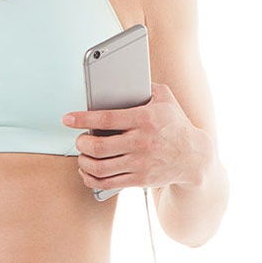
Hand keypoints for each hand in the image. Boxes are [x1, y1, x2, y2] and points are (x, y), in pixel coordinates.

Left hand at [63, 82, 206, 194]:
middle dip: (81, 143)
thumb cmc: (174, 124)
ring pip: (98, 167)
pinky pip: (105, 183)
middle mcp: (142, 142)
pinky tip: (87, 171)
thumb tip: (120, 79)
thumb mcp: (165, 99)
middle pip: (98, 147)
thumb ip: (144, 87)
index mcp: (146, 119)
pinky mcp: (139, 179)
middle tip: (80, 139)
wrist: (193, 156)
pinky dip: (89, 178)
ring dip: (83, 162)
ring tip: (82, 155)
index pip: (106, 118)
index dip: (82, 119)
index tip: (67, 118)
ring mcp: (140, 163)